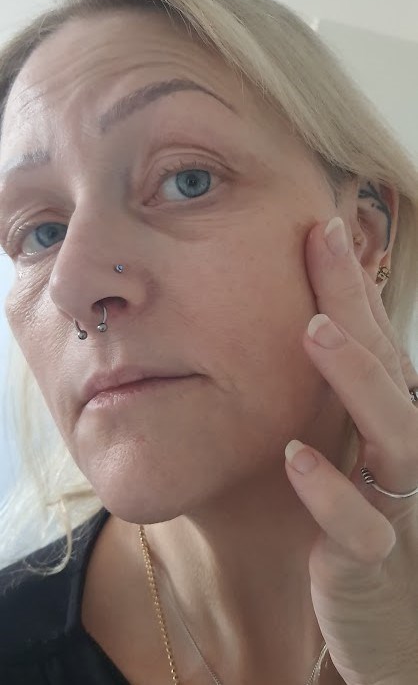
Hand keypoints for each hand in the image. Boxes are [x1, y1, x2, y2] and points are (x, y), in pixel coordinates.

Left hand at [284, 216, 417, 684]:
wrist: (392, 625)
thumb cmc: (369, 525)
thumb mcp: (353, 453)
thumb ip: (340, 396)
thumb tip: (314, 322)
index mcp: (391, 419)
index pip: (374, 339)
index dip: (352, 285)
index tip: (322, 226)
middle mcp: (405, 449)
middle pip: (385, 366)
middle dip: (355, 303)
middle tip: (322, 241)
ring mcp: (398, 503)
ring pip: (390, 435)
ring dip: (355, 380)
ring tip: (313, 332)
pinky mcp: (374, 561)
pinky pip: (359, 527)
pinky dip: (331, 492)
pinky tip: (296, 457)